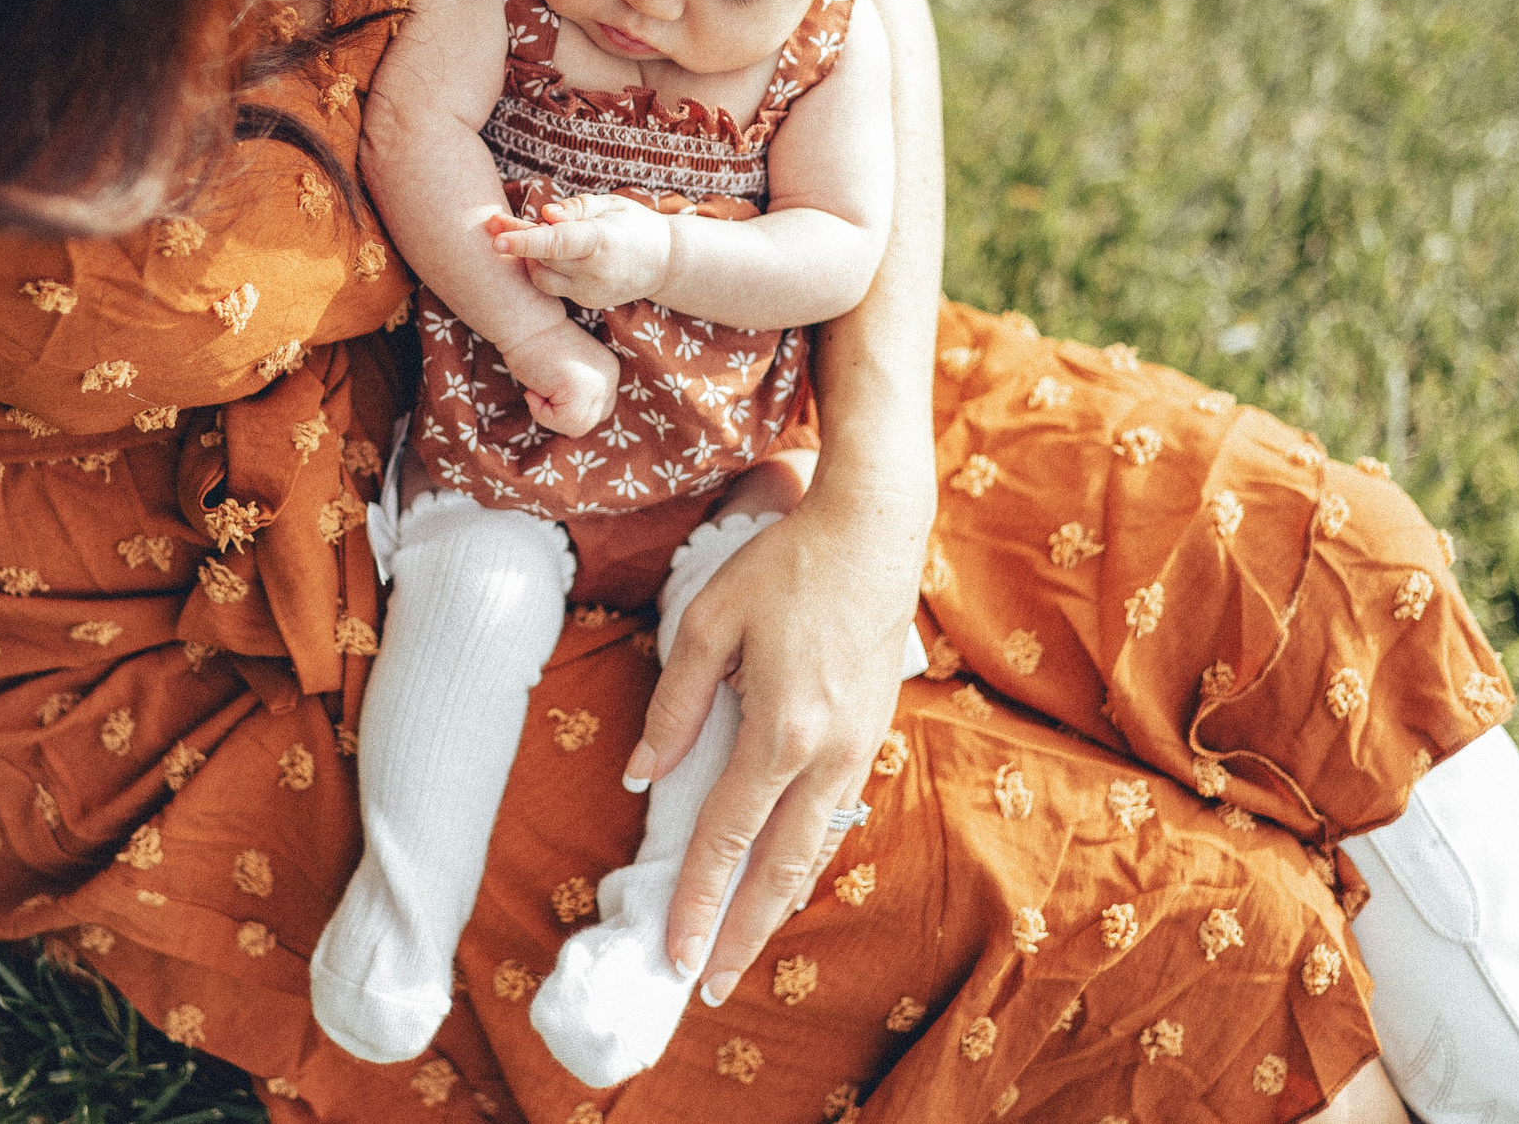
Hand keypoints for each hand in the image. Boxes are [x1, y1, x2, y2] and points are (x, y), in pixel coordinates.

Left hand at [488, 194, 673, 308]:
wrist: (666, 262)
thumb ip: (576, 209)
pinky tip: (551, 254)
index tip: (497, 239)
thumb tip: (546, 215)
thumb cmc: (634, 224)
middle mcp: (596, 271)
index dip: (525, 241)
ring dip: (531, 257)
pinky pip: (554, 287)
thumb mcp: (609, 205)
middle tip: (498, 221)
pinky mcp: (588, 303)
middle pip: (542, 259)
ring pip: (543, 277)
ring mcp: (592, 292)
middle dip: (519, 240)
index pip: (557, 243)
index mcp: (603, 240)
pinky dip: (547, 269)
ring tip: (532, 235)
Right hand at [498, 321, 620, 435]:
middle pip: (590, 422)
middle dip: (562, 415)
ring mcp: (598, 383)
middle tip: (540, 389)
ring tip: (537, 387)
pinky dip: (540, 412)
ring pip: (578, 427)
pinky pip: (562, 422)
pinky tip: (532, 388)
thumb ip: (577, 393)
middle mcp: (610, 376)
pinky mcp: (582, 389)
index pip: (599, 411)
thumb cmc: (535, 344)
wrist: (525, 322)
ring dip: (549, 414)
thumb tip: (572, 426)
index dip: (571, 409)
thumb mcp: (566, 372)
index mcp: (609, 370)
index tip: (549, 389)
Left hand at [628, 485, 928, 1003]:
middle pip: (781, 868)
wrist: (875, 531)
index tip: (674, 953)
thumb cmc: (785, 566)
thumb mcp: (708, 620)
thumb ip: (674, 704)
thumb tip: (642, 775)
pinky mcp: (874, 736)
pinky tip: (784, 877)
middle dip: (742, 933)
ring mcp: (859, 749)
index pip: (728, 837)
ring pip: (815, 851)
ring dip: (777, 906)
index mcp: (780, 729)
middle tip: (709, 986)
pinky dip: (806, 860)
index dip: (697, 900)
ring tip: (742, 948)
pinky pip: (834, 818)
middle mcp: (827, 754)